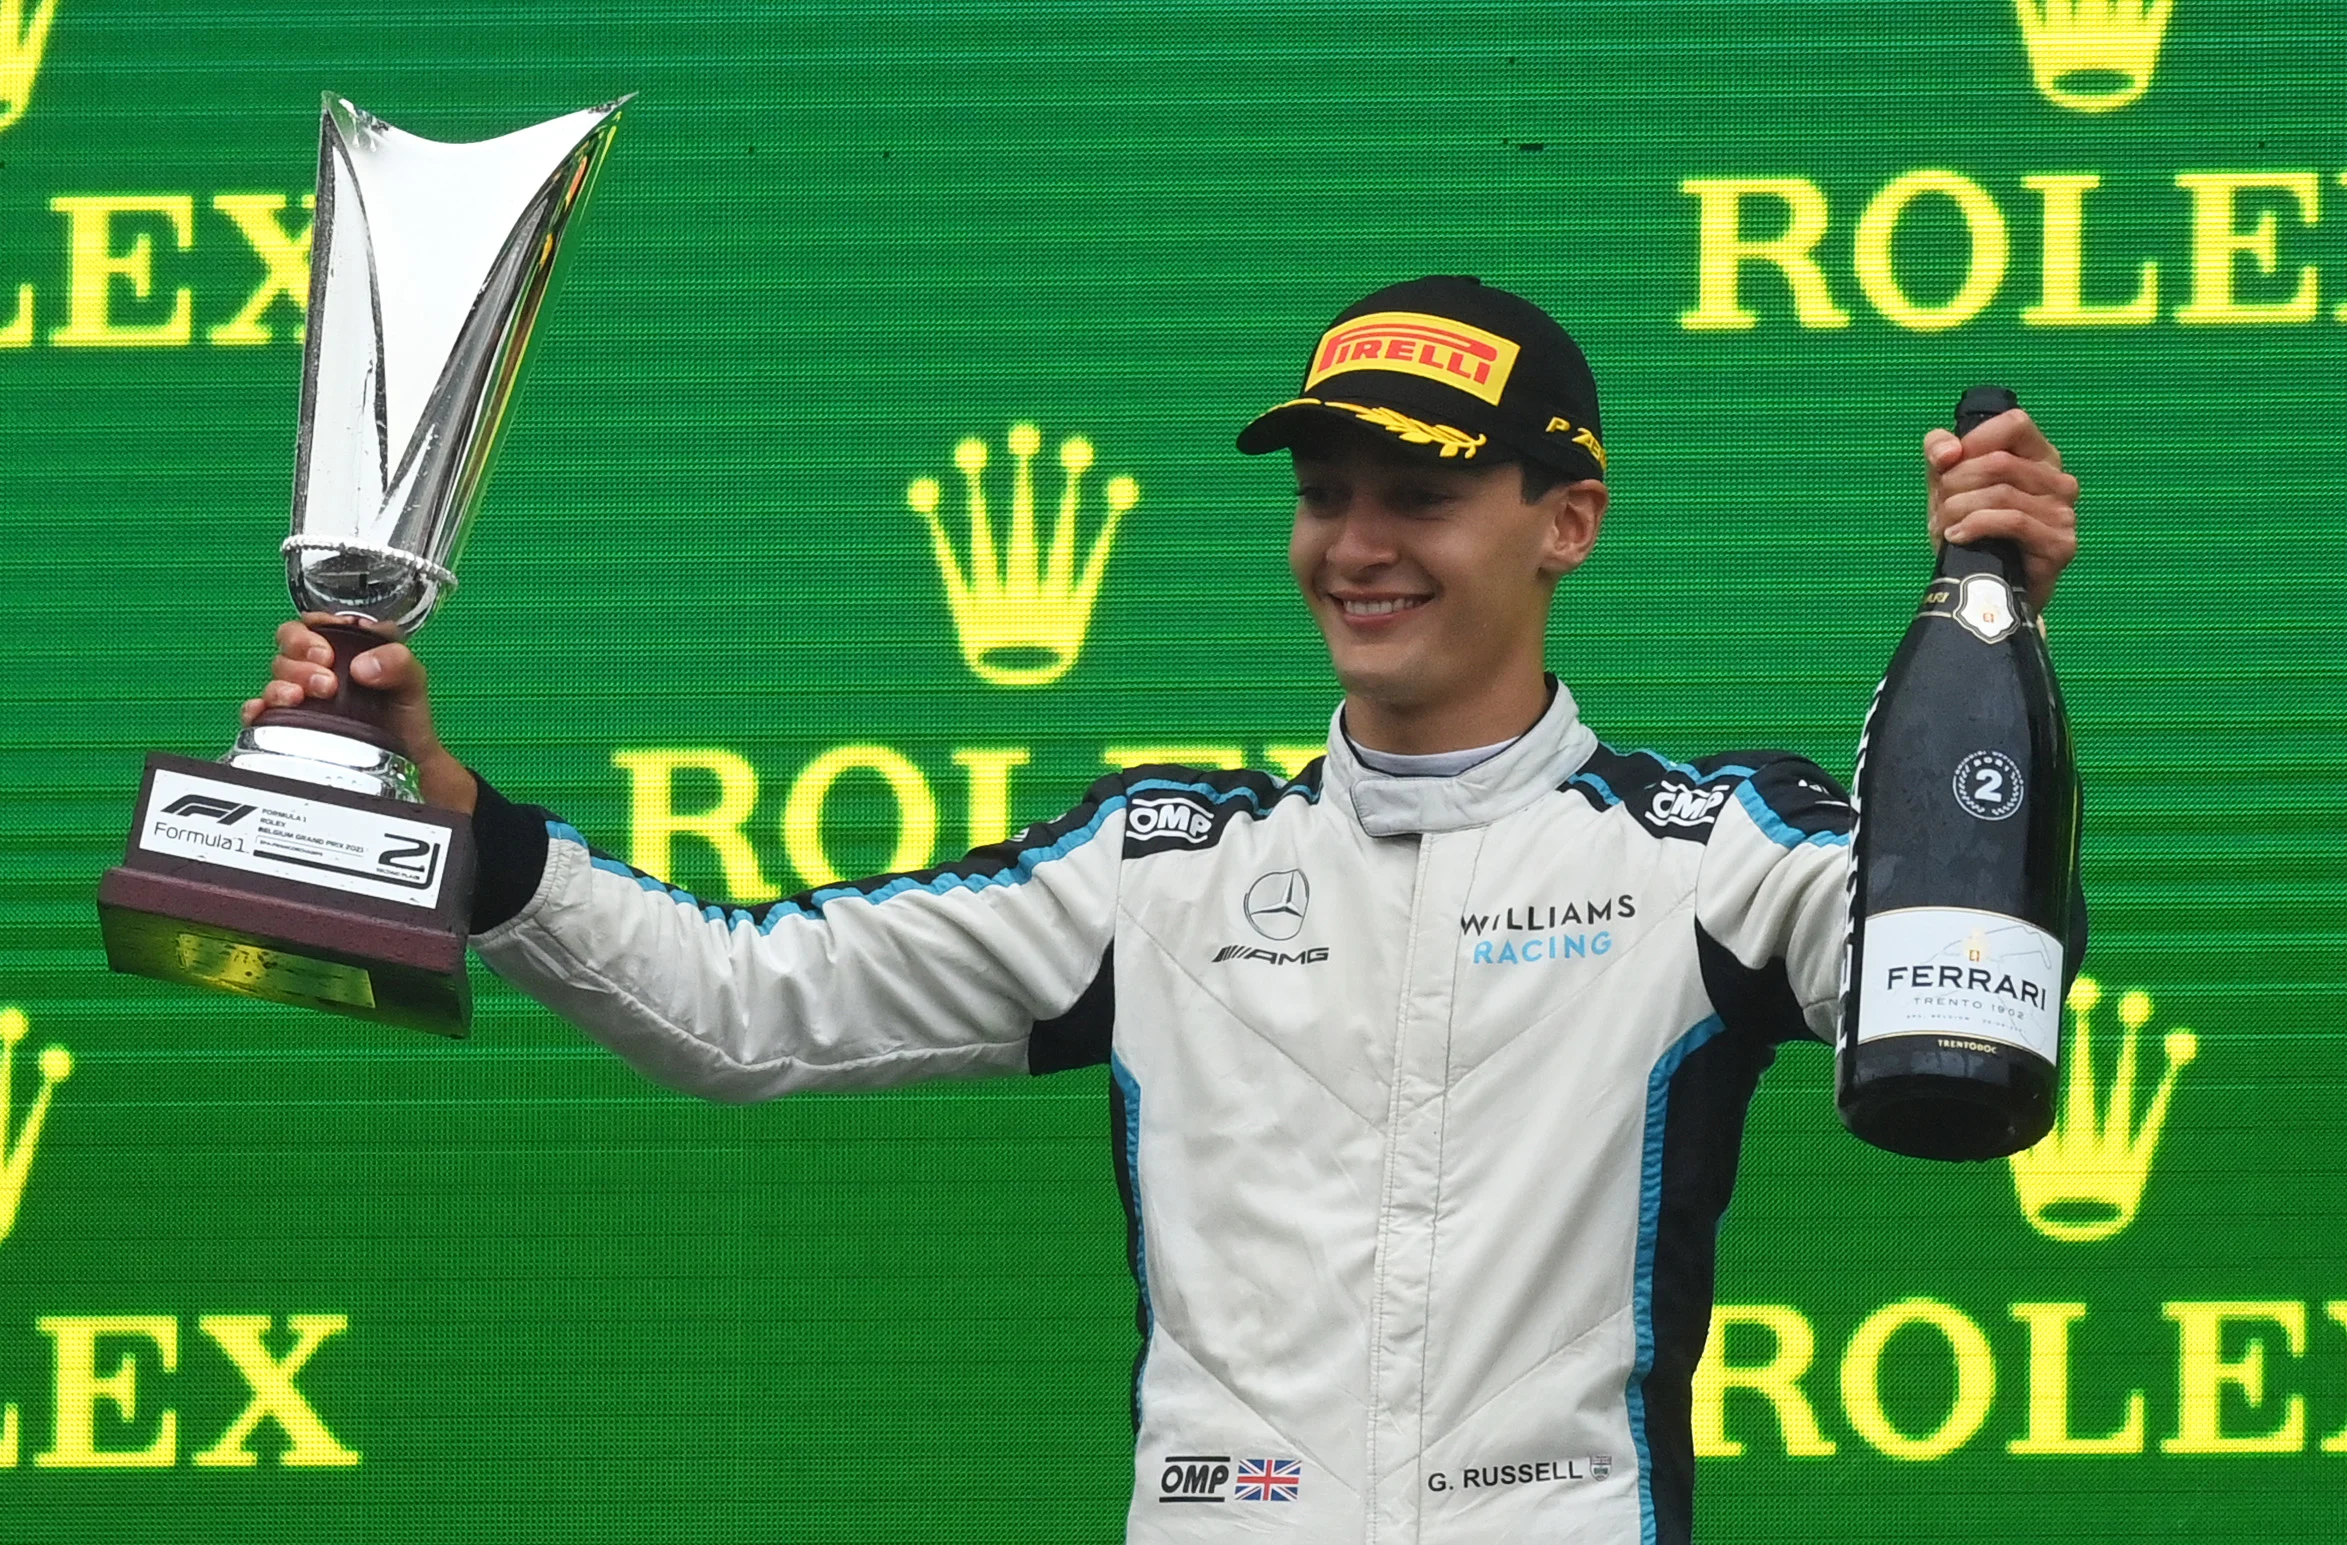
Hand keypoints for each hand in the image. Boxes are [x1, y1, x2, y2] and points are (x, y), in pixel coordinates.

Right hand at [241, 615, 476, 812]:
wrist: (407, 759)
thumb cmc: (406, 715)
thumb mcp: (412, 680)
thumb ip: (398, 661)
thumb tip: (362, 667)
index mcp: (344, 647)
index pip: (311, 626)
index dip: (311, 633)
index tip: (325, 651)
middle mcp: (319, 668)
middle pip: (288, 650)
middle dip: (301, 661)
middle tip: (327, 682)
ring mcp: (303, 695)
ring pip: (275, 679)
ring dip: (283, 685)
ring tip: (304, 697)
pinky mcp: (290, 723)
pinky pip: (262, 712)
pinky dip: (258, 710)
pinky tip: (264, 712)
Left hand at [1923, 408, 2078, 608]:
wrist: (1986, 589)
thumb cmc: (1972, 531)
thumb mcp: (1948, 485)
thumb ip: (1940, 454)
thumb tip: (1947, 450)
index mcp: (2038, 457)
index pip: (2014, 424)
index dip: (1973, 441)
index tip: (1948, 465)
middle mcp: (2058, 481)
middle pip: (1997, 462)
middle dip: (1955, 483)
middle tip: (1941, 507)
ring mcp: (2063, 513)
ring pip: (2000, 492)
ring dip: (1958, 509)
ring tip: (1946, 526)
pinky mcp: (2060, 543)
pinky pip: (2012, 521)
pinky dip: (1975, 526)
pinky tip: (1956, 537)